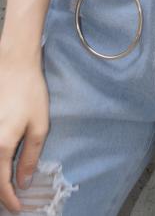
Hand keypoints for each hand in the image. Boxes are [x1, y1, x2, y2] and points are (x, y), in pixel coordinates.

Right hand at [0, 52, 49, 212]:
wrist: (14, 64)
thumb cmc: (30, 92)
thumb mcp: (39, 125)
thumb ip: (30, 157)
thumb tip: (23, 182)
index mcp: (2, 146)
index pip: (1, 184)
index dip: (9, 200)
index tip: (17, 208)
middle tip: (9, 201)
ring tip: (4, 185)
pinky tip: (0, 162)